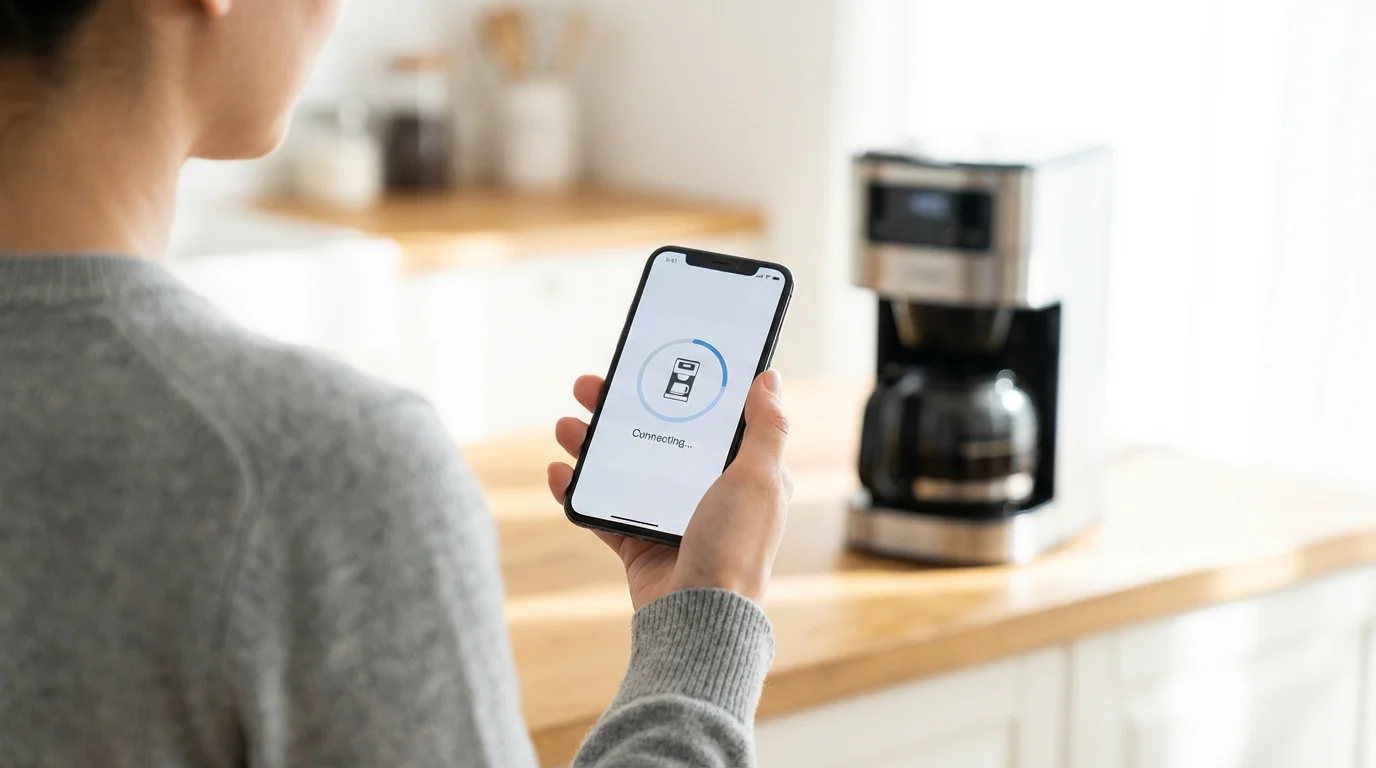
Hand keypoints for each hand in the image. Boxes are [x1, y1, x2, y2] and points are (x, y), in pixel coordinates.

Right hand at [547, 371, 793, 608]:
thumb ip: (766, 428)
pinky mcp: (639, 546)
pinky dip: (577, 492)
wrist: (699, 618)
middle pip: (656, 438)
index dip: (681, 390)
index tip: (651, 364)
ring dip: (592, 445)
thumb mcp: (759, 479)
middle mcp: (706, 494)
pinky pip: (601, 512)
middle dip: (620, 411)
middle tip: (589, 386)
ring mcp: (669, 520)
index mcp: (741, 476)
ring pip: (624, 469)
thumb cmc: (736, 548)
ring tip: (567, 424)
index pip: (709, 421)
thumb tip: (768, 378)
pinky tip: (558, 472)